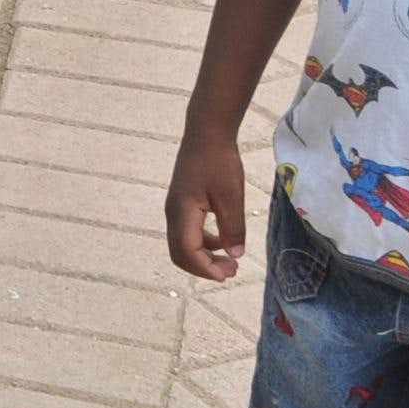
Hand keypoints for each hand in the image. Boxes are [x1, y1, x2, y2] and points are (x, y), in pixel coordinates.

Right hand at [164, 128, 248, 280]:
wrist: (206, 134)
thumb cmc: (219, 163)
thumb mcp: (231, 198)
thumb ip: (233, 228)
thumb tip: (235, 254)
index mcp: (182, 213)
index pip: (187, 252)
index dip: (206, 269)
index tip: (230, 273)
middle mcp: (173, 214)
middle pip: (179, 253)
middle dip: (204, 268)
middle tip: (232, 270)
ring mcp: (175, 209)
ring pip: (182, 245)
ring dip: (203, 257)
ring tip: (230, 260)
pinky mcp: (181, 204)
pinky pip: (186, 233)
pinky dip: (203, 244)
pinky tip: (222, 241)